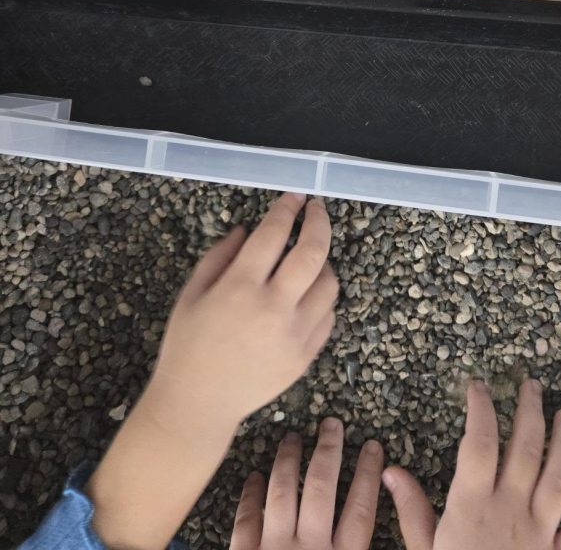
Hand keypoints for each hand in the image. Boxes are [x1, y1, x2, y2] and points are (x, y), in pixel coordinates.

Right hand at [89, 193, 337, 549]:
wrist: (198, 405)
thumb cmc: (187, 345)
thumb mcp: (192, 294)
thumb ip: (220, 256)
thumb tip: (248, 229)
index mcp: (240, 288)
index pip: (274, 234)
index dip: (287, 209)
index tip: (295, 197)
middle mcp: (274, 308)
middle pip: (314, 252)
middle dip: (319, 222)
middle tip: (316, 210)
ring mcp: (295, 335)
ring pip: (330, 284)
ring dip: (323, 263)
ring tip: (307, 258)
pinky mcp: (306, 357)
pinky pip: (328, 317)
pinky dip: (322, 299)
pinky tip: (306, 294)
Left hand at [230, 419, 383, 549]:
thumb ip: (354, 548)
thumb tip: (364, 522)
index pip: (360, 512)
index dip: (368, 476)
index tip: (372, 447)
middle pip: (321, 489)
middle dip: (328, 452)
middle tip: (331, 424)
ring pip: (282, 493)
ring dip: (288, 461)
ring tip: (292, 438)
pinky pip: (246, 519)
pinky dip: (250, 495)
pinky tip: (254, 476)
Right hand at [383, 379, 560, 549]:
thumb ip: (412, 511)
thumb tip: (391, 470)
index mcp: (472, 506)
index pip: (479, 442)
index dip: (480, 409)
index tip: (478, 386)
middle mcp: (511, 511)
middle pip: (526, 449)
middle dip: (530, 411)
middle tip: (532, 385)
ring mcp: (542, 534)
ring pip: (560, 476)